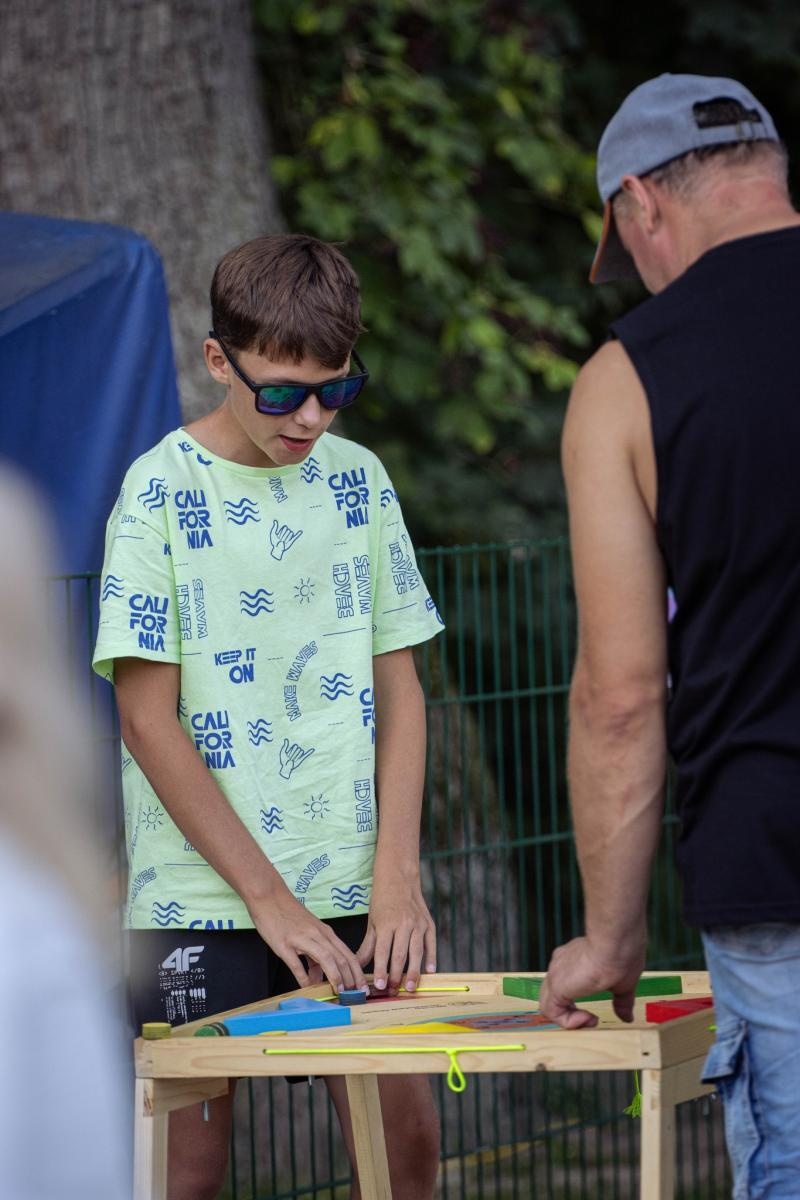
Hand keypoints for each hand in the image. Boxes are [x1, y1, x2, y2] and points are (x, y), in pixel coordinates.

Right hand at [248, 887, 367, 992]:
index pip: (348, 955)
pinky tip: (306, 988)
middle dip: (351, 979)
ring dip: (334, 977)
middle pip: (341, 958)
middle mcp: (317, 935)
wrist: (269, 897)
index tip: (362, 988)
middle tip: (355, 995)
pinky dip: (304, 978)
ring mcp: (302, 939)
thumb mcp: (307, 933)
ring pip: (325, 959)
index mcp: (325, 932)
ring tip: (338, 992)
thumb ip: (314, 957)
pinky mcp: (285, 944)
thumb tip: (318, 981)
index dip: (357, 973)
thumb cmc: (289, 915)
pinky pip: (297, 964)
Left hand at [269, 519, 301, 560]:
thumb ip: (274, 527)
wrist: (277, 548)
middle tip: (280, 539)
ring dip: (286, 538)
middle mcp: (286, 533)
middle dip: (284, 535)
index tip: (278, 535)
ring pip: (290, 533)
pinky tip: (301, 531)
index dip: (282, 531)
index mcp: (283, 530)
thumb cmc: (274, 541)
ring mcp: (289, 536)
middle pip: (288, 530)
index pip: (285, 527)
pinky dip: (298, 534)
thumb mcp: (273, 534)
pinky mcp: (291, 540)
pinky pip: (296, 536)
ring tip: (283, 541)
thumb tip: (275, 520)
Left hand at [278, 737, 313, 779]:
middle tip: (290, 758)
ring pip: (300, 752)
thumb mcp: (283, 752)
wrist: (286, 767)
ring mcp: (299, 755)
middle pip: (298, 749)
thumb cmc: (283, 760)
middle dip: (294, 753)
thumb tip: (286, 739)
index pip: (295, 746)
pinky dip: (309, 752)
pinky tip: (313, 749)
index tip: (288, 754)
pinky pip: (306, 755)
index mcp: (292, 749)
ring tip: (293, 759)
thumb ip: (285, 746)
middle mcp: (296, 751)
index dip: (292, 750)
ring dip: (296, 756)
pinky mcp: (301, 759)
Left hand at [357, 875, 435, 993]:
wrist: (399, 877)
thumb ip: (368, 946)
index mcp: (386, 923)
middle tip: (394, 992)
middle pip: (400, 955)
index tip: (379, 985)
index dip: (381, 970)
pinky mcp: (429, 923)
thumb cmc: (382, 900)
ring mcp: (418, 923)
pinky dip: (431, 958)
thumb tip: (357, 966)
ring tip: (410, 987)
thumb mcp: (372, 921)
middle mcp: (404, 923)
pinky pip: (431, 944)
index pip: (383, 951)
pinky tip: (429, 972)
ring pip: (416, 952)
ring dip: (414, 971)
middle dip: (397, 975)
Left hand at [538, 936, 644, 1028]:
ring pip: (548, 1003)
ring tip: (590, 1019)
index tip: (596, 1013)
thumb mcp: (623, 983)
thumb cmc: (622, 953)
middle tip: (590, 1018)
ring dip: (568, 1018)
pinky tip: (587, 1017)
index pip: (565, 985)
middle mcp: (561, 965)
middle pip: (553, 995)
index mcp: (573, 961)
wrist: (616, 941)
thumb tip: (627, 1016)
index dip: (575, 1005)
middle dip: (570, 1012)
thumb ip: (621, 1001)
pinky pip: (550, 1010)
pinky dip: (566, 1021)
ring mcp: (556, 973)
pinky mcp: (556, 985)